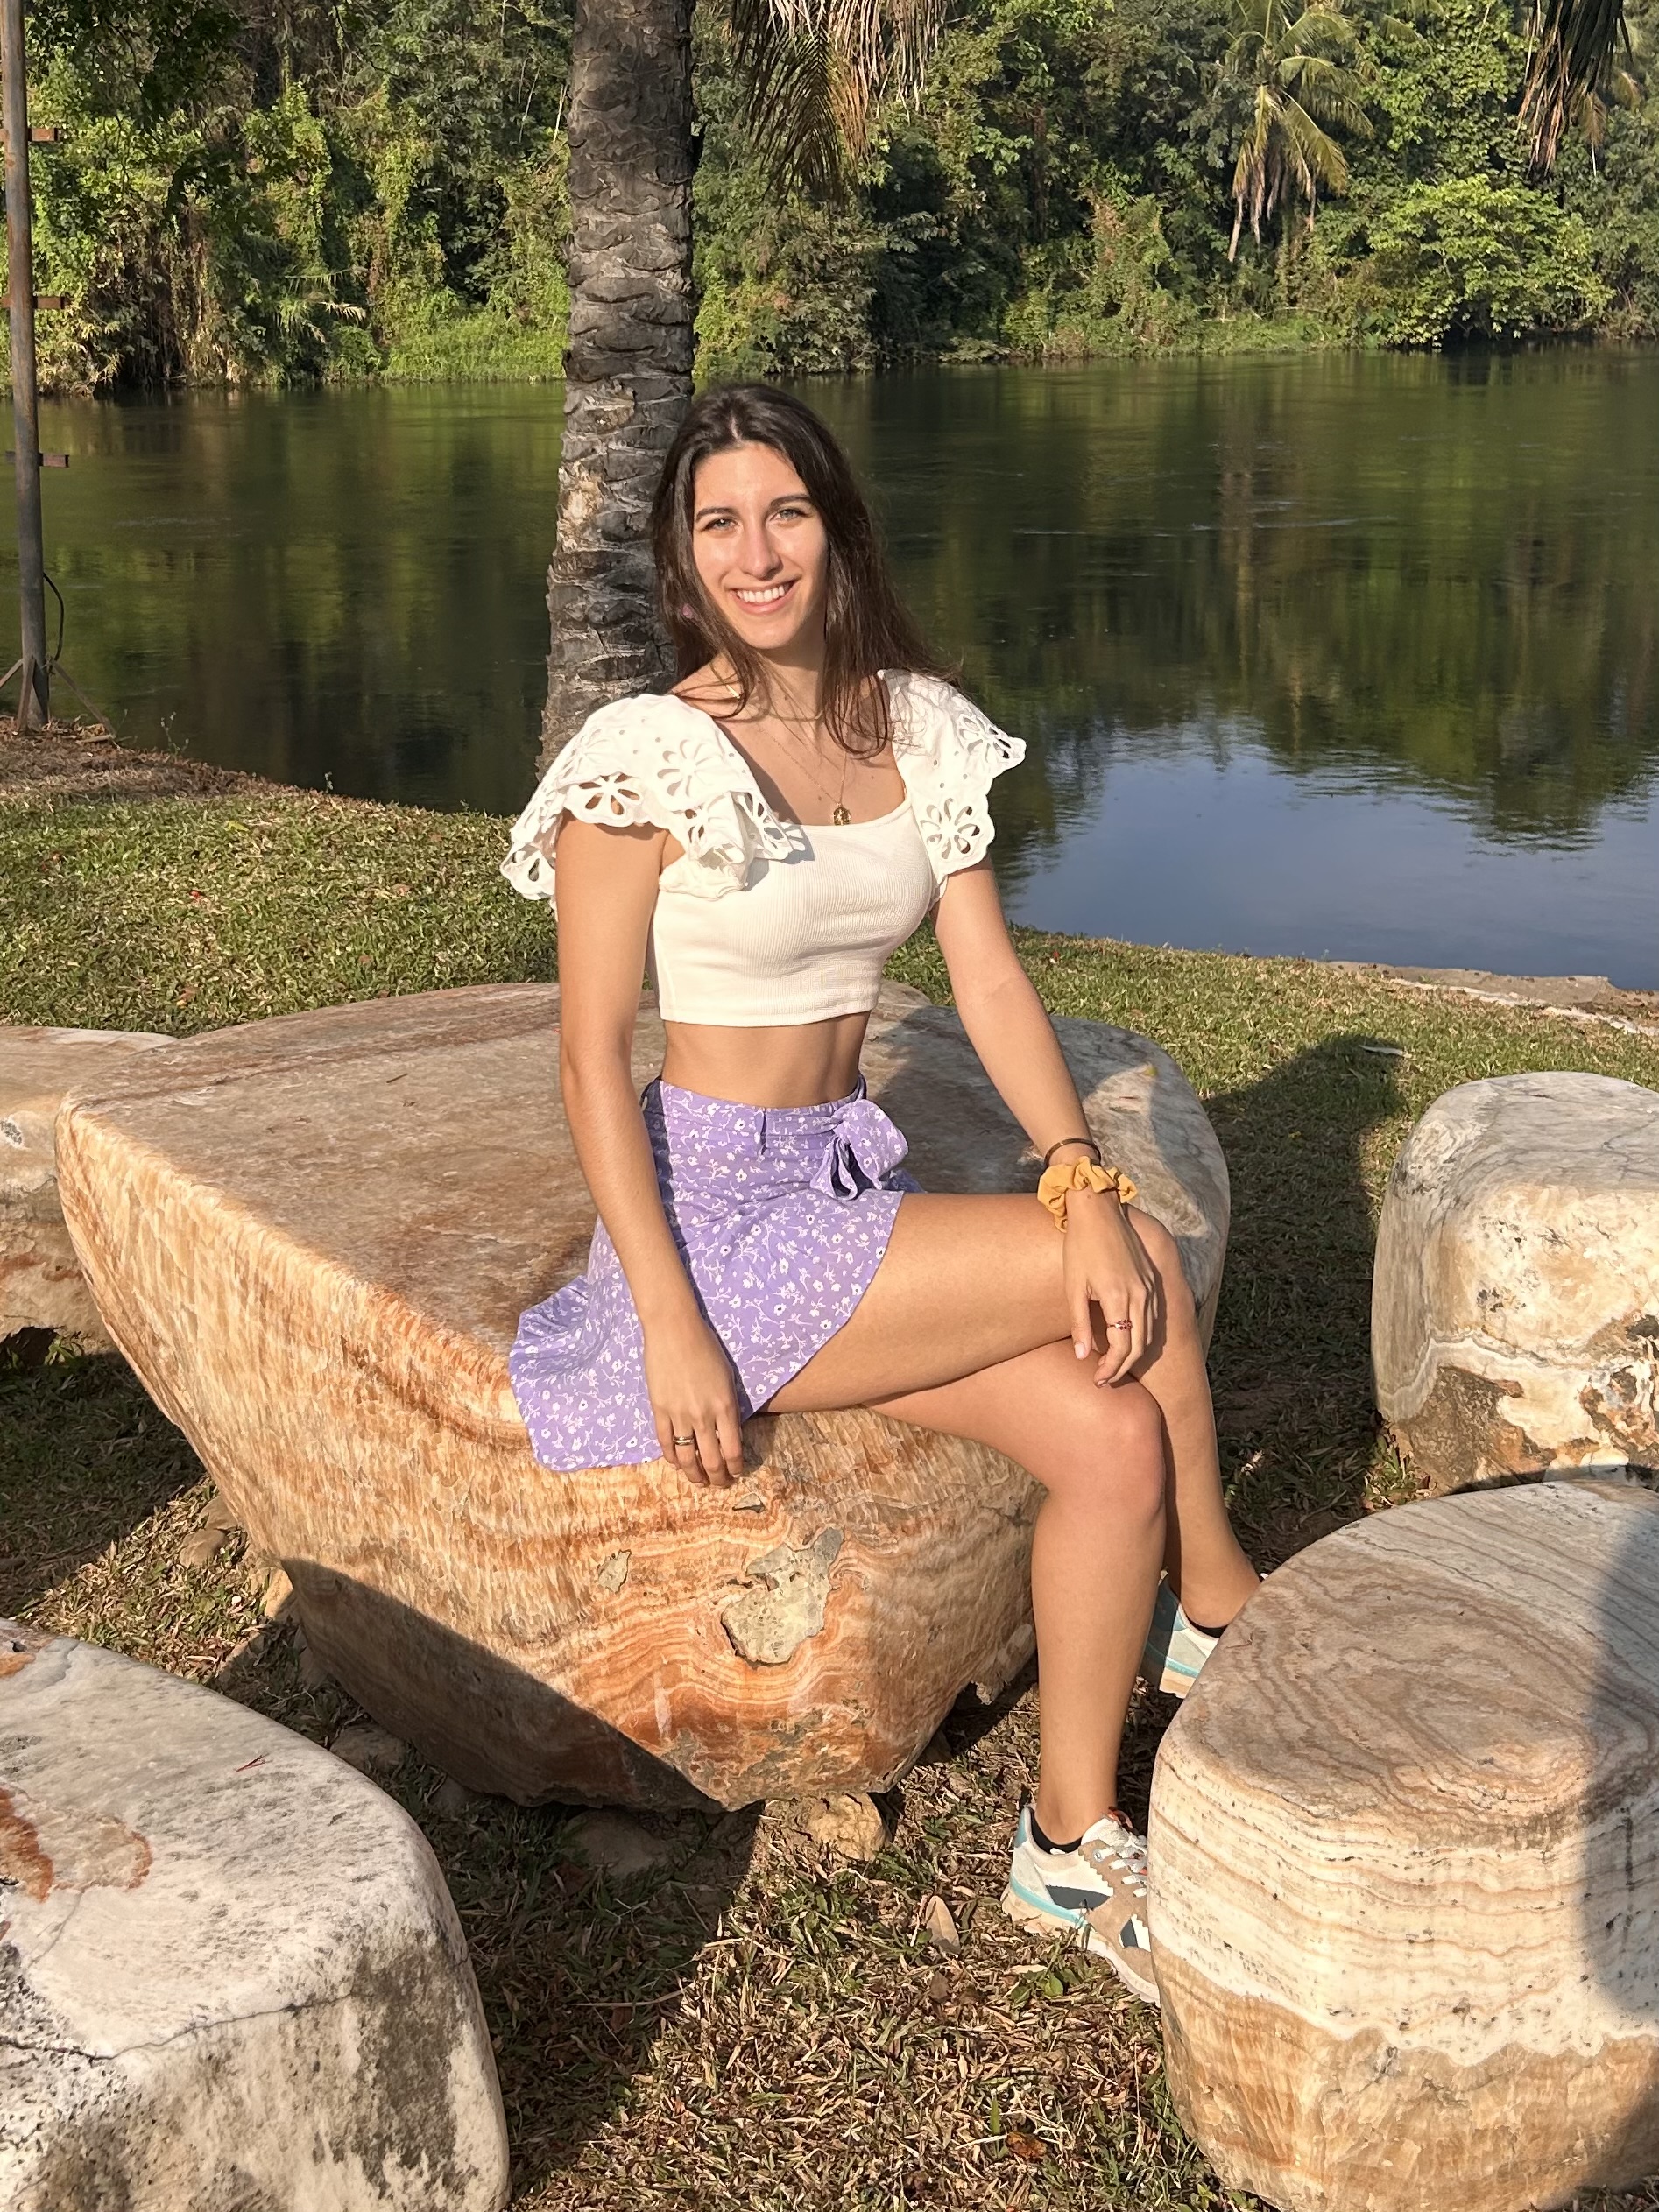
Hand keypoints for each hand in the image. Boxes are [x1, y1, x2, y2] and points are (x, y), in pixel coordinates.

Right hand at [643, 1308, 745, 1484]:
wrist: (674, 1330)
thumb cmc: (706, 1347)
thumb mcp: (727, 1377)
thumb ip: (728, 1406)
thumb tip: (729, 1430)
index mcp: (725, 1406)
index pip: (733, 1449)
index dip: (736, 1467)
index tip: (737, 1472)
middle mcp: (704, 1415)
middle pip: (712, 1460)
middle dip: (718, 1477)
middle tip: (720, 1484)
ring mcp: (679, 1414)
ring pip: (687, 1457)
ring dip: (694, 1474)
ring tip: (699, 1480)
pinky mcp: (659, 1409)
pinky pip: (665, 1442)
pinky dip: (672, 1457)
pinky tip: (677, 1463)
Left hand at [1061, 1192, 1162, 1384]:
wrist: (1098, 1210)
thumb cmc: (1080, 1246)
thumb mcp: (1073, 1287)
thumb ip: (1079, 1324)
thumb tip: (1083, 1357)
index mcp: (1119, 1297)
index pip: (1123, 1347)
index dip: (1111, 1368)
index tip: (1098, 1379)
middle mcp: (1141, 1294)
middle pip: (1140, 1345)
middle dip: (1124, 1367)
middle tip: (1106, 1379)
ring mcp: (1150, 1286)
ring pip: (1150, 1332)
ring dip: (1135, 1353)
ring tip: (1116, 1364)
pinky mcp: (1152, 1278)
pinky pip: (1153, 1315)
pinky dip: (1143, 1333)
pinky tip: (1129, 1338)